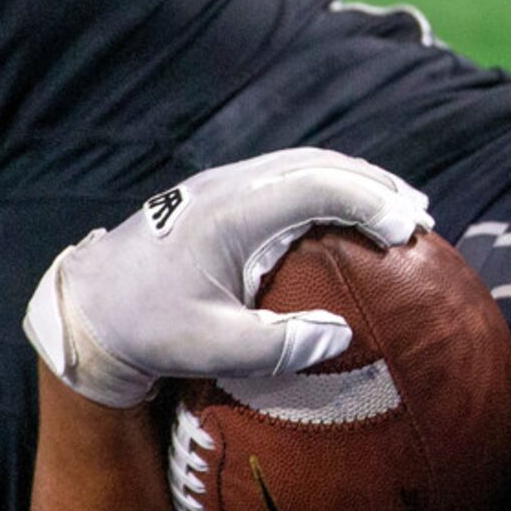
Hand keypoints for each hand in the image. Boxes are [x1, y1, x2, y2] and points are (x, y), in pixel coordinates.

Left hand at [24, 148, 432, 408]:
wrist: (90, 303)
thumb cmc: (147, 328)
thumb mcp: (208, 347)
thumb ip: (275, 345)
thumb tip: (340, 336)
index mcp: (231, 213)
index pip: (315, 186)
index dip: (368, 200)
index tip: (408, 229)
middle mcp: (231, 185)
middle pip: (318, 164)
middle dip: (374, 184)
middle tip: (421, 218)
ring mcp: (225, 184)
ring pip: (304, 164)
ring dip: (355, 181)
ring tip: (399, 209)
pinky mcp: (223, 195)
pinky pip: (288, 176)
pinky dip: (329, 186)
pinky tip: (347, 211)